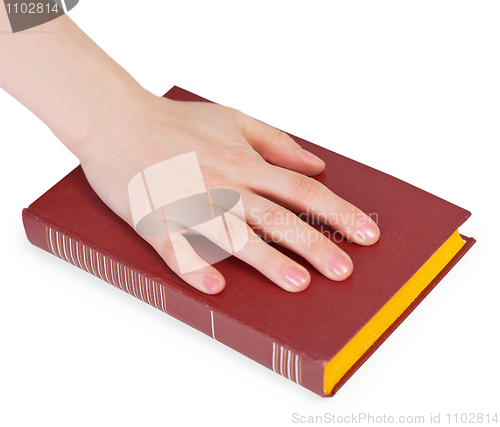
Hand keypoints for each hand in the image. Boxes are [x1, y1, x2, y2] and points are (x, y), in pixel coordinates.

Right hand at [76, 90, 379, 293]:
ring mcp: (187, 201)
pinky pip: (175, 247)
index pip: (302, 190)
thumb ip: (276, 142)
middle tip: (344, 271)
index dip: (338, 212)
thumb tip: (316, 164)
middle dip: (315, 244)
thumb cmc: (175, 122)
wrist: (116, 119)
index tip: (367, 234)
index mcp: (243, 162)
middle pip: (277, 217)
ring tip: (297, 284)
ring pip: (233, 234)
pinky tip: (215, 287)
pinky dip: (194, 266)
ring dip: (266, 259)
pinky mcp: (153, 218)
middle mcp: (222, 183)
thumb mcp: (233, 118)